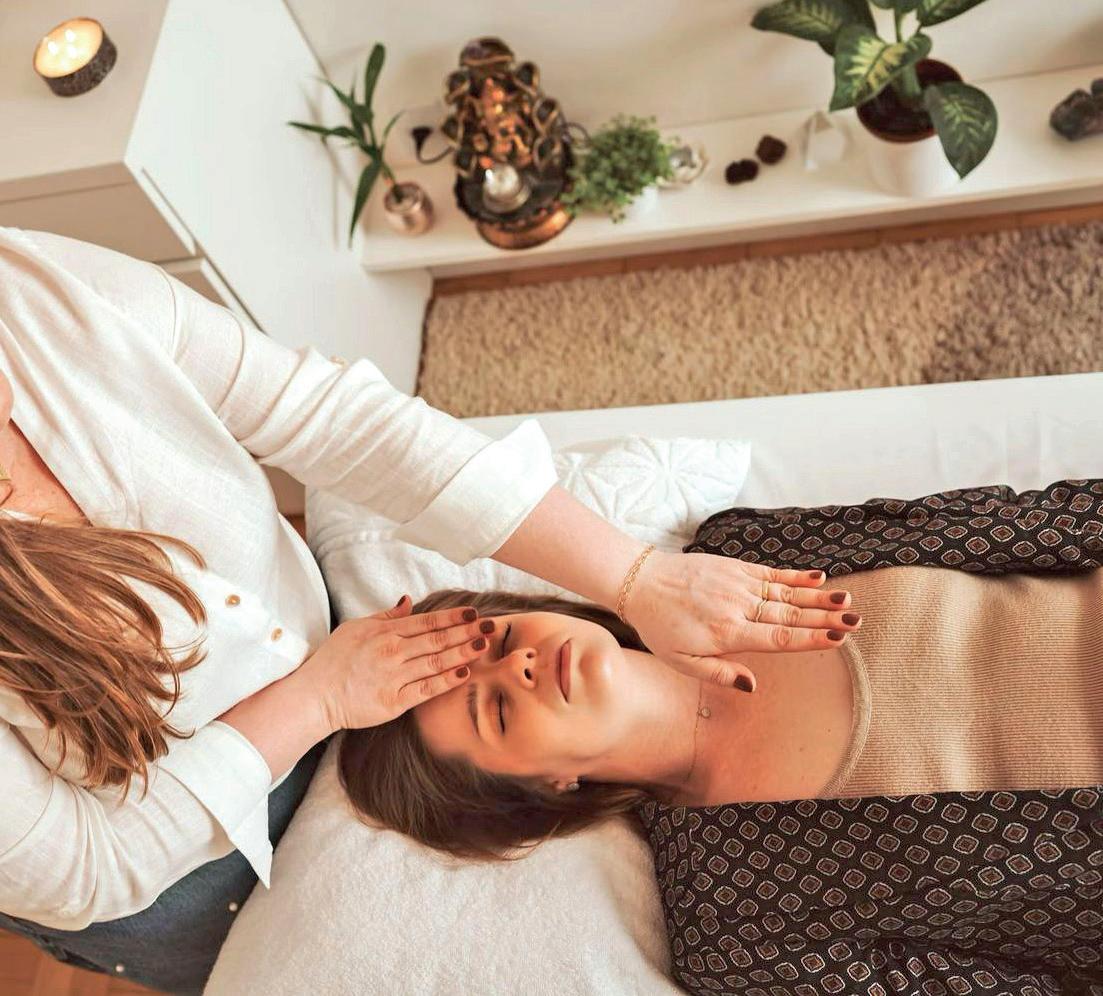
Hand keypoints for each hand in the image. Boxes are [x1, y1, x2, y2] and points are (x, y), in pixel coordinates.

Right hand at [298, 596, 486, 732]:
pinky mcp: (393, 702)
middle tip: (490, 625)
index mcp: (384, 632)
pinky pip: (425, 689)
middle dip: (467, 631)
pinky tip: (464, 673)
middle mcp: (391, 652)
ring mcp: (393, 677)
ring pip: (435, 662)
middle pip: (437, 639)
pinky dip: (446, 680)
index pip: (427, 621)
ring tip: (484, 645)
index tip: (474, 612)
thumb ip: (386, 615)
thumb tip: (409, 600)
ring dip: (463, 652)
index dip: (453, 616)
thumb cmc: (334, 660)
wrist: (314, 696)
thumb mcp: (356, 628)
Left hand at [623, 551, 859, 690]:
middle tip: (856, 622)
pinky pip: (770, 573)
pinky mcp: (734, 567)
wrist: (641, 582)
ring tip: (846, 601)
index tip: (837, 639)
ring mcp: (737, 583)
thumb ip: (719, 673)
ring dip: (817, 598)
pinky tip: (817, 579)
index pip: (777, 638)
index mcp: (727, 632)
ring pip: (785, 593)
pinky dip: (794, 576)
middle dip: (824, 619)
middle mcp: (737, 606)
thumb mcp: (680, 662)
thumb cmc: (660, 627)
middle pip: (788, 615)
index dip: (809, 639)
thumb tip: (752, 685)